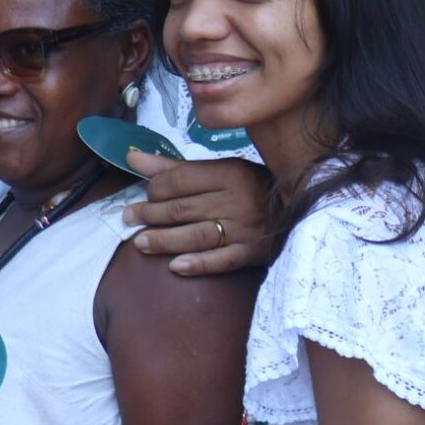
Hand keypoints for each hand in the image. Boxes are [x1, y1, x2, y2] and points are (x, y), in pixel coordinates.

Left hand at [123, 149, 274, 276]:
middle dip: (150, 215)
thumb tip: (132, 158)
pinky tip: (175, 266)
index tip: (143, 195)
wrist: (296, 207)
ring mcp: (247, 228)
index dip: (154, 189)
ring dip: (164, 241)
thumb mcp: (217, 170)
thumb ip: (174, 168)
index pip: (180, 180)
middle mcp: (238, 200)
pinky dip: (198, 264)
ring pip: (197, 236)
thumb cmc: (248, 187)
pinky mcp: (253, 252)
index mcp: (230, 173)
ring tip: (139, 243)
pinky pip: (222, 260)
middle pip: (183, 209)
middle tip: (128, 219)